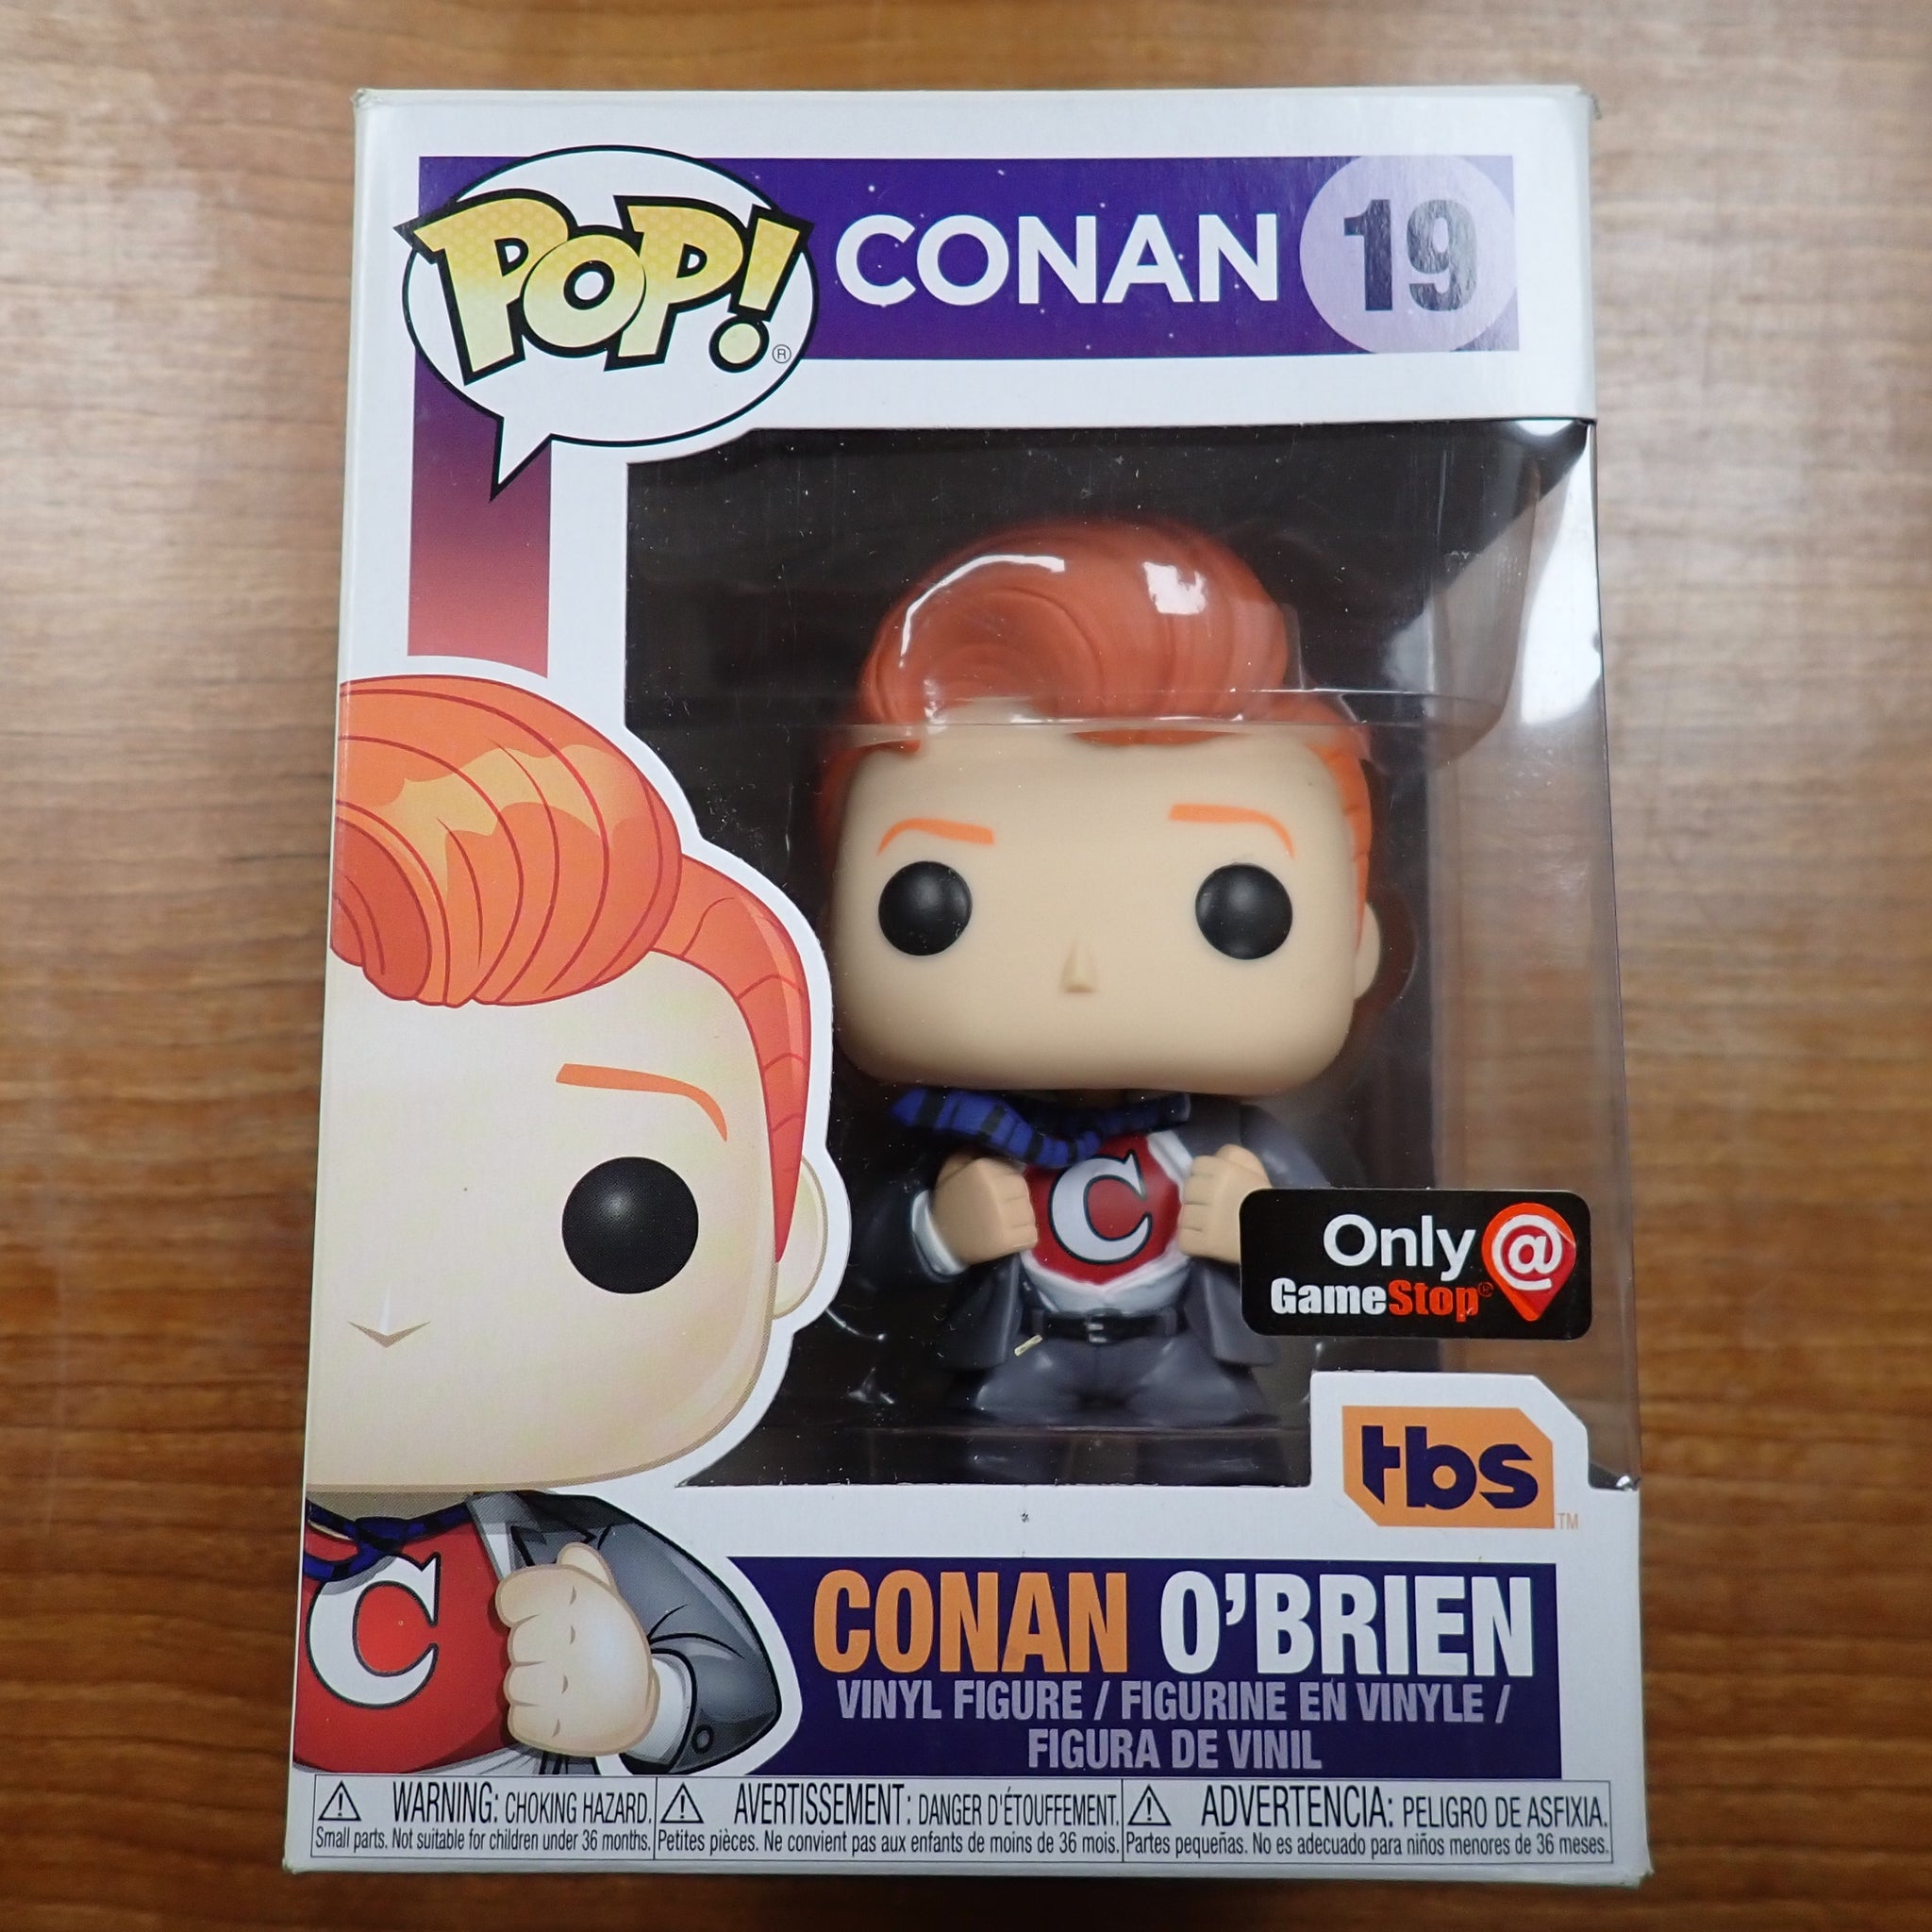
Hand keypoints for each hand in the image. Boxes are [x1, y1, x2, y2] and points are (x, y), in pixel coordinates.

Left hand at [496, 1542, 658, 1756]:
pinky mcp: (546, 1723)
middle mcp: (560, 1638)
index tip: (531, 1614)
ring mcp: (552, 1684)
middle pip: (515, 1641)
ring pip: (513, 1681)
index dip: (518, 1605)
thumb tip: (568, 1552)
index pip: (513, 1595)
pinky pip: (517, 1716)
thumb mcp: (608, 1599)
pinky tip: (557, 1707)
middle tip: (559, 1653)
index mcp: (575, 1602)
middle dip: (532, 1648)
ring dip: (532, 1685)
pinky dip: (532, 1715)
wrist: (639, 1704)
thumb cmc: (617, 1650)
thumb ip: (584, 1571)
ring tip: (561, 1682)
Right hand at [929, 1150, 1037, 1264]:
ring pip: (1029, 1214)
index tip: (998, 1191)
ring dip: (1021, 1219)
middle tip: (1002, 1208)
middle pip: (1024, 1192)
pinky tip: (1010, 1236)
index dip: (1009, 1181)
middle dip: (1016, 1199)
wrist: (939, 1238)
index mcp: (983, 1170)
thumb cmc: (950, 1201)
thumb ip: (972, 1151)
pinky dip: (1024, 1237)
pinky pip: (1031, 1235)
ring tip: (1005, 1222)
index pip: (1015, 1171)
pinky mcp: (1006, 1241)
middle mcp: (995, 1190)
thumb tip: (995, 1138)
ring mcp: (1002, 1217)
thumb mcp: (953, 1168)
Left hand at [1178, 1143, 1269, 1265]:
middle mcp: (1212, 1191)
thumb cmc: (1267, 1199)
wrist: (1279, 1233)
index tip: (1212, 1188)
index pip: (1196, 1166)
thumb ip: (1233, 1155)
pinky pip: (1185, 1240)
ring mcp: (1208, 1218)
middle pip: (1187, 1191)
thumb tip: (1215, 1157)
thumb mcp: (1254, 1168)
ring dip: (1193, 1223)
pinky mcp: (1207, 1243)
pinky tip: (1202, 1242)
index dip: (1203, 1177)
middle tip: (1209, 1209)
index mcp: (1224, 1170)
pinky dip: (1191, 1243)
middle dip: (1196, 1200)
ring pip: (1184, 1217)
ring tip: (1207, 1227)